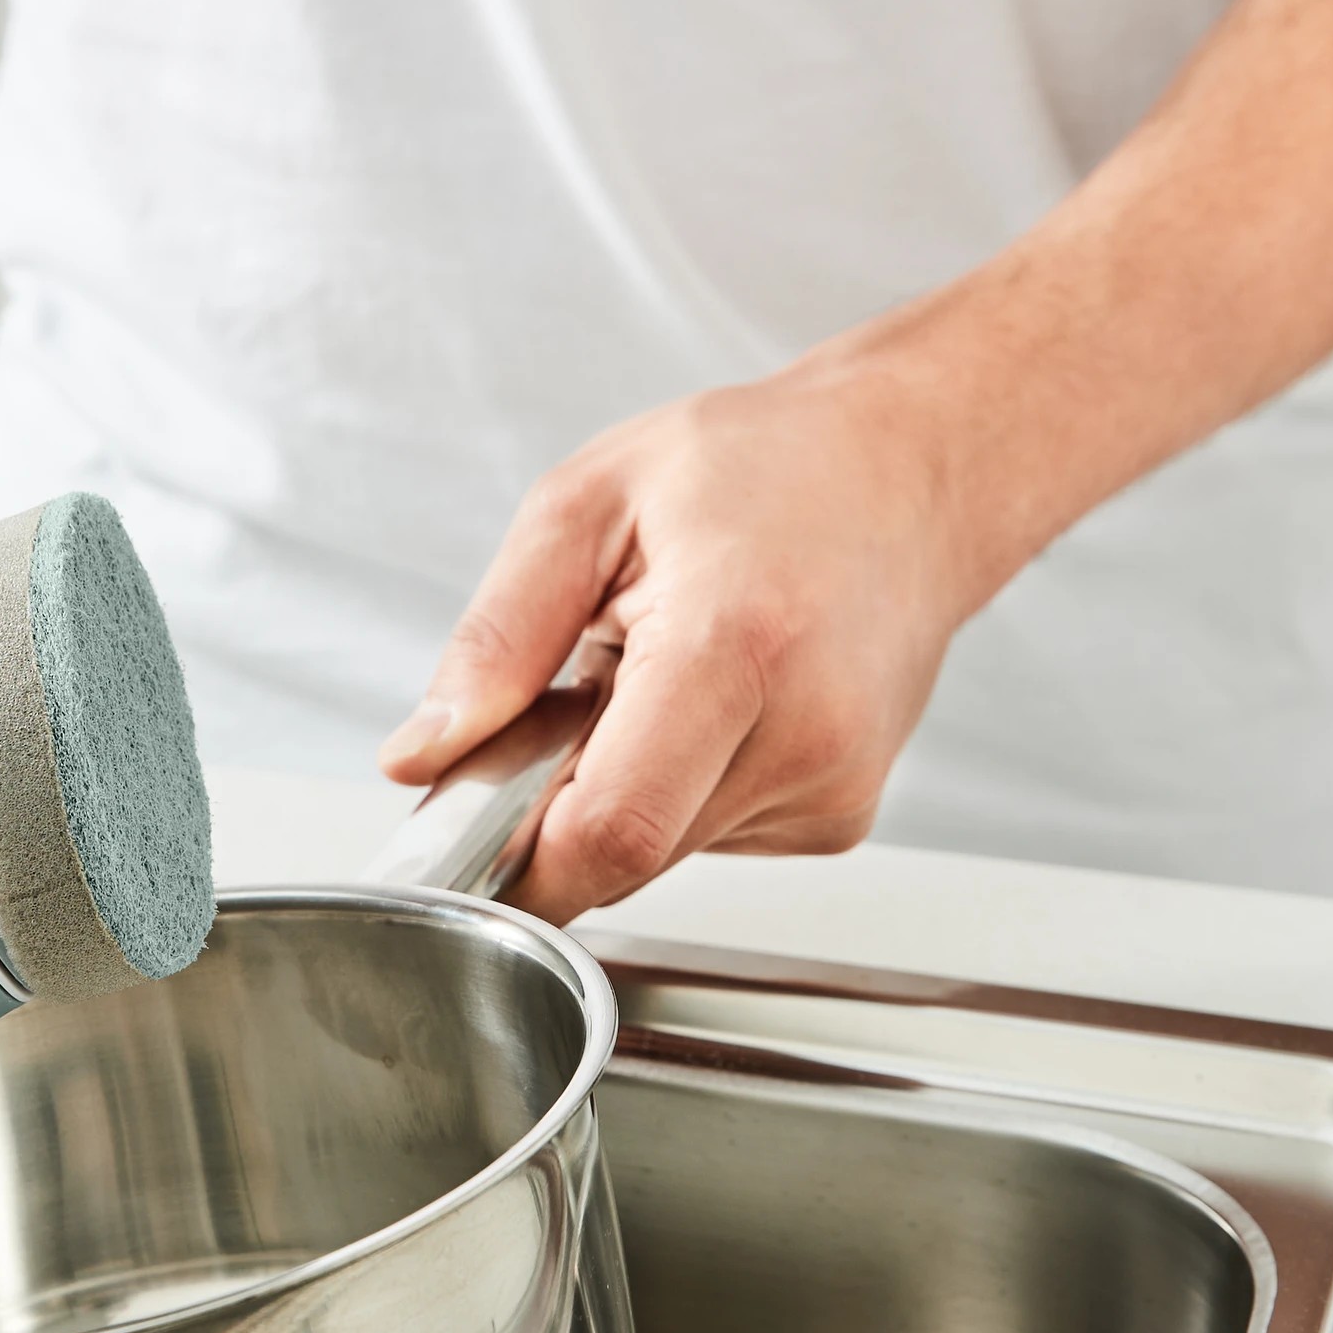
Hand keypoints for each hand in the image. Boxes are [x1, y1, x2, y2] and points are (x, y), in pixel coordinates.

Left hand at [379, 356, 974, 922]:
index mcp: (734, 648)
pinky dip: (678, 786)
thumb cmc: (763, 468)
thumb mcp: (587, 506)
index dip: (523, 865)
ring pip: (661, 852)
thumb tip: (421, 755)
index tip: (466, 845)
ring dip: (624, 786)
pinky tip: (711, 705)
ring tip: (658, 677)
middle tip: (574, 697)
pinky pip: (710, 837)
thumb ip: (496, 640)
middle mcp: (804, 735)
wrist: (911, 472)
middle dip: (562, 801)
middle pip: (624, 853)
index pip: (613, 831)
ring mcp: (833, 787)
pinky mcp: (839, 818)